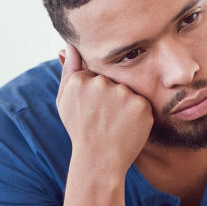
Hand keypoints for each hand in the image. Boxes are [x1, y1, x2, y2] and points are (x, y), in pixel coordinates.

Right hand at [56, 43, 152, 175]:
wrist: (98, 161)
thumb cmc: (80, 131)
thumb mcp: (65, 101)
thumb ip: (68, 71)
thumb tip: (70, 45)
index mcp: (80, 80)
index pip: (94, 75)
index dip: (94, 95)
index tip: (91, 111)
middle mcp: (100, 83)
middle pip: (112, 81)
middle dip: (111, 98)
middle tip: (103, 120)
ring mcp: (122, 94)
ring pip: (128, 91)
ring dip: (124, 105)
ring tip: (114, 124)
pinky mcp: (141, 105)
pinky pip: (141, 103)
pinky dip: (137, 115)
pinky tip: (126, 128)